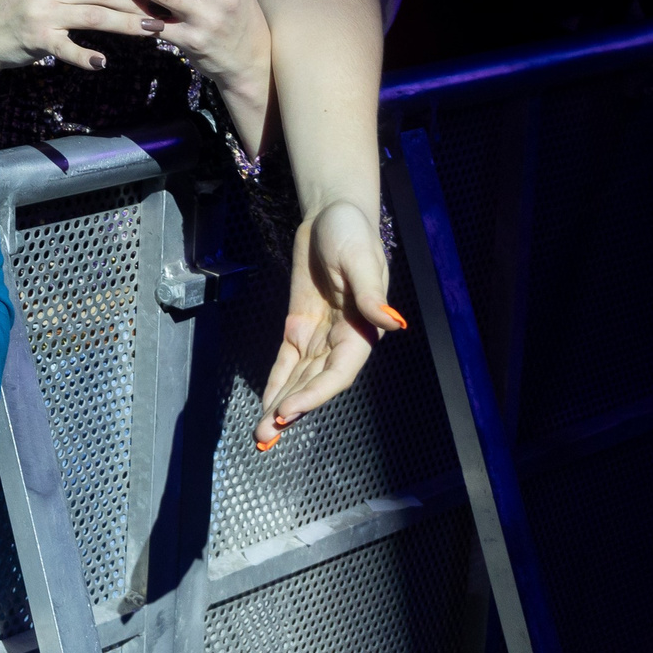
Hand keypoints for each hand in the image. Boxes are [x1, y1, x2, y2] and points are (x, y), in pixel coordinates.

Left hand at [256, 201, 403, 446]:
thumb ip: (370, 292)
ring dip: (281, 405)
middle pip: (315, 383)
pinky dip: (276, 383)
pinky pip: (286, 361)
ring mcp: (319, 335)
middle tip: (265, 438)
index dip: (315, 394)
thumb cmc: (351, 233)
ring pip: (299, 379)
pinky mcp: (299, 325)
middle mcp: (341, 340)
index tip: (289, 411)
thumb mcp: (360, 258)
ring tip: (262, 435)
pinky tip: (266, 406)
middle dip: (292, 410)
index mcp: (361, 330)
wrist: (332, 215)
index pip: (337, 372)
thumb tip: (391, 321)